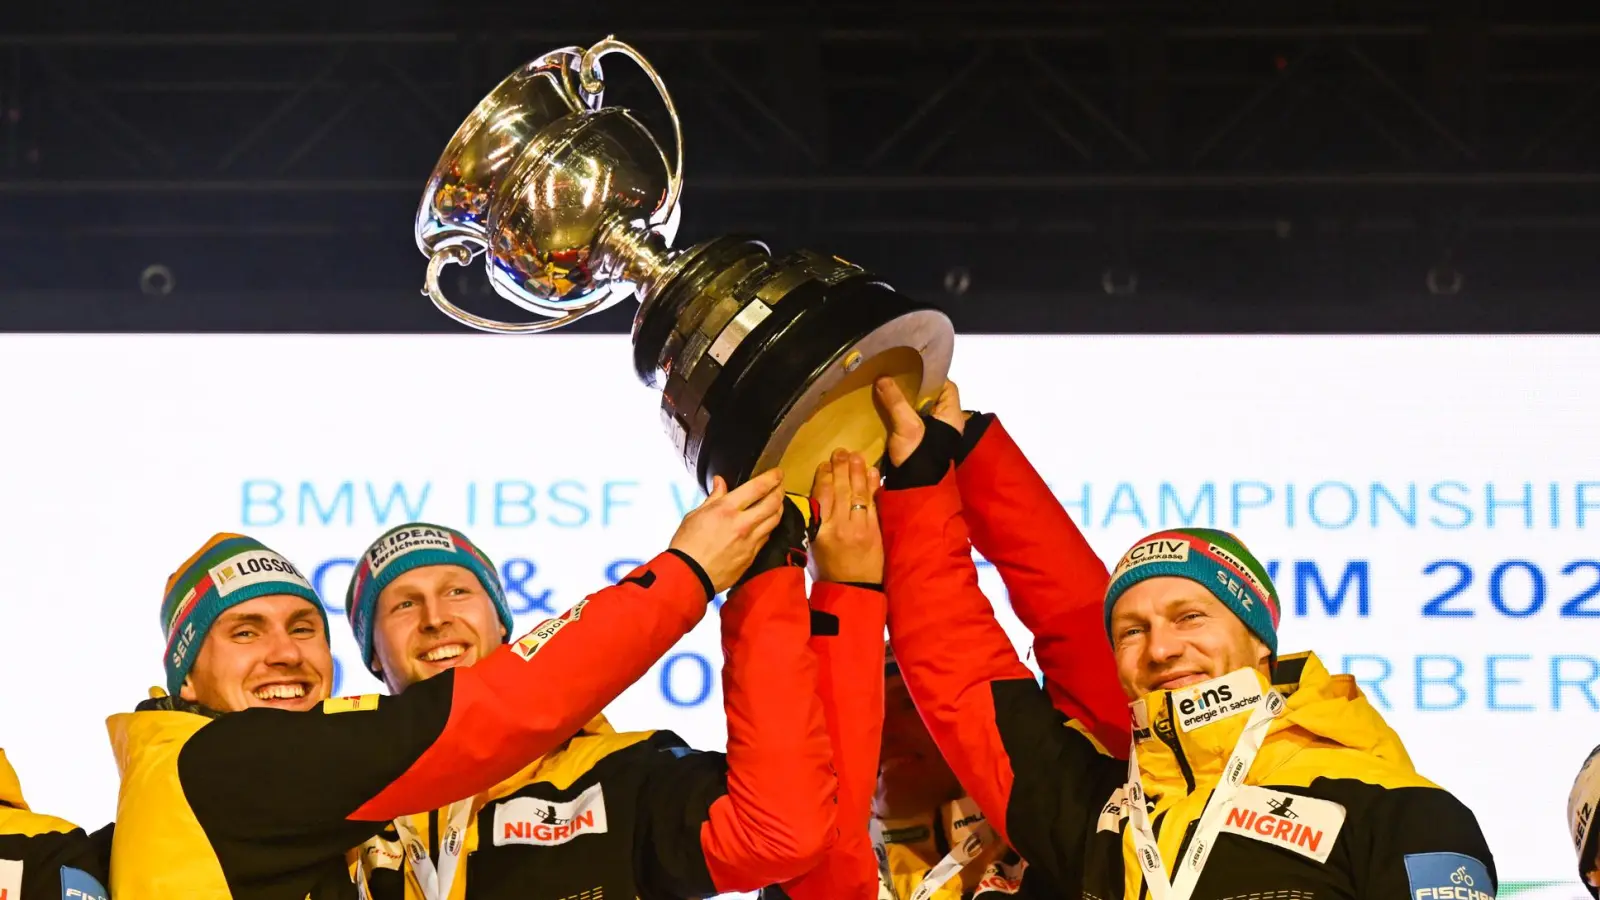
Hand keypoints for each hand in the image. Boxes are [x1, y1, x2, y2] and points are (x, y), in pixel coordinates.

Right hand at [669, 469, 786, 593]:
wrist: (689, 576)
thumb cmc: (687, 546)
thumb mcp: (695, 515)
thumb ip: (713, 497)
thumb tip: (720, 482)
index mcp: (726, 510)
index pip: (758, 487)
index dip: (772, 477)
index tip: (777, 473)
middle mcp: (742, 524)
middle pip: (773, 503)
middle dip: (781, 490)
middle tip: (781, 484)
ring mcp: (750, 542)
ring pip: (775, 520)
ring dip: (779, 508)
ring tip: (778, 501)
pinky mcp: (752, 556)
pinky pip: (767, 537)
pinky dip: (770, 526)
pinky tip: (767, 522)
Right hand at [809, 449, 883, 583]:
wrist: (852, 590)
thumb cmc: (828, 570)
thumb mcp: (813, 546)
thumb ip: (815, 521)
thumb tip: (818, 496)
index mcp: (820, 531)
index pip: (821, 496)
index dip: (824, 476)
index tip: (825, 464)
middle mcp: (839, 527)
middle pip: (840, 490)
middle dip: (841, 468)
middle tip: (841, 451)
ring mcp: (859, 528)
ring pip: (857, 493)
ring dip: (857, 472)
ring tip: (856, 455)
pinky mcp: (874, 531)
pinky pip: (873, 504)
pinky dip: (873, 486)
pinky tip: (872, 472)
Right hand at [875, 378, 964, 466]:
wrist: (913, 489)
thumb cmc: (919, 455)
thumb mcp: (908, 426)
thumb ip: (896, 401)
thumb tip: (883, 377)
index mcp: (951, 416)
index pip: (947, 387)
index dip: (932, 376)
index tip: (911, 369)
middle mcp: (944, 422)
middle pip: (930, 397)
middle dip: (912, 387)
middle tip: (894, 375)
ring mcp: (931, 432)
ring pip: (918, 409)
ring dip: (903, 400)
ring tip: (886, 387)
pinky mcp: (917, 440)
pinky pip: (909, 420)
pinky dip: (898, 413)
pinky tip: (883, 406)